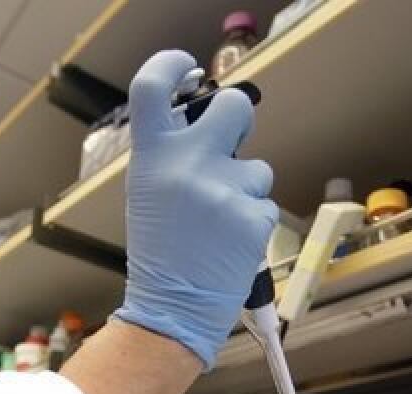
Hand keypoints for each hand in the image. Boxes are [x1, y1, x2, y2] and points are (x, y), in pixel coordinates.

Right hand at [113, 50, 277, 369]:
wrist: (172, 310)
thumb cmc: (159, 256)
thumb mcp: (148, 194)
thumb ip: (170, 156)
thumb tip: (203, 129)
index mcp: (151, 158)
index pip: (152, 88)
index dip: (171, 65)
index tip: (185, 67)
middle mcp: (187, 165)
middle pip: (233, 106)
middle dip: (240, 119)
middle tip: (232, 140)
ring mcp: (224, 190)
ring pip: (256, 169)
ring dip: (245, 191)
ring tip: (220, 226)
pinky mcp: (252, 217)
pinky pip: (263, 204)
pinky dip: (252, 223)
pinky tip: (231, 245)